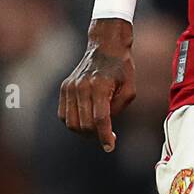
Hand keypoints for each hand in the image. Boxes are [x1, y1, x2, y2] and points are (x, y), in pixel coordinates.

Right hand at [58, 20, 135, 150]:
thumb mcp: (130, 89)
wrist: (106, 46)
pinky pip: (63, 115)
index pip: (100, 120)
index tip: (110, 147)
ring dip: (84, 132)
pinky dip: (73, 123)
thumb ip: (118, 109)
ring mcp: (70, 87)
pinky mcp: (64, 88)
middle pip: (85, 124)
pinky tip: (86, 120)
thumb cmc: (122, 68)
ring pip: (71, 123)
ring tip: (97, 129)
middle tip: (108, 136)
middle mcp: (82, 87)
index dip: (105, 137)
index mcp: (100, 86)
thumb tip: (105, 126)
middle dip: (97, 136)